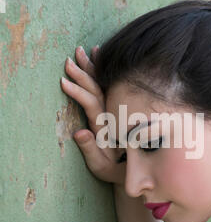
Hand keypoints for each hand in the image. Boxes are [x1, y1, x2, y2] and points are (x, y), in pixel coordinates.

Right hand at [60, 46, 125, 185]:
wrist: (135, 171)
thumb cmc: (115, 170)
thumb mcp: (101, 167)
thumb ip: (90, 150)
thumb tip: (79, 132)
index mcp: (106, 127)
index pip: (92, 105)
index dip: (78, 93)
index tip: (63, 82)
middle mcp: (111, 115)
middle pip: (97, 90)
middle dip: (83, 74)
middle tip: (69, 60)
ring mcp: (114, 110)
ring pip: (103, 85)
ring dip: (92, 68)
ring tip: (82, 51)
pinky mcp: (114, 109)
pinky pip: (109, 87)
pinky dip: (102, 72)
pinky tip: (98, 57)